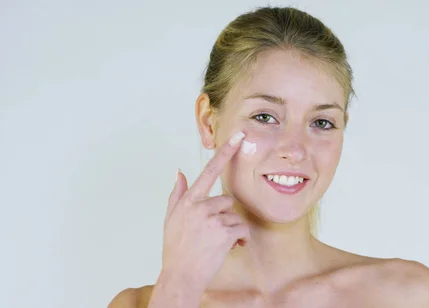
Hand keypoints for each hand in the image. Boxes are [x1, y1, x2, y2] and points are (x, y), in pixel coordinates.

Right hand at [158, 131, 249, 292]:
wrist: (180, 276)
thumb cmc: (176, 248)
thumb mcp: (171, 218)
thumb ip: (178, 194)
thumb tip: (180, 172)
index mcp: (189, 200)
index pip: (210, 170)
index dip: (226, 152)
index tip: (238, 137)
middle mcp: (200, 206)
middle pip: (226, 201)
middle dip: (224, 217)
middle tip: (212, 235)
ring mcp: (213, 219)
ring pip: (235, 216)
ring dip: (232, 230)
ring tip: (218, 244)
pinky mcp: (225, 232)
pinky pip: (242, 229)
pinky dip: (240, 239)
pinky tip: (229, 248)